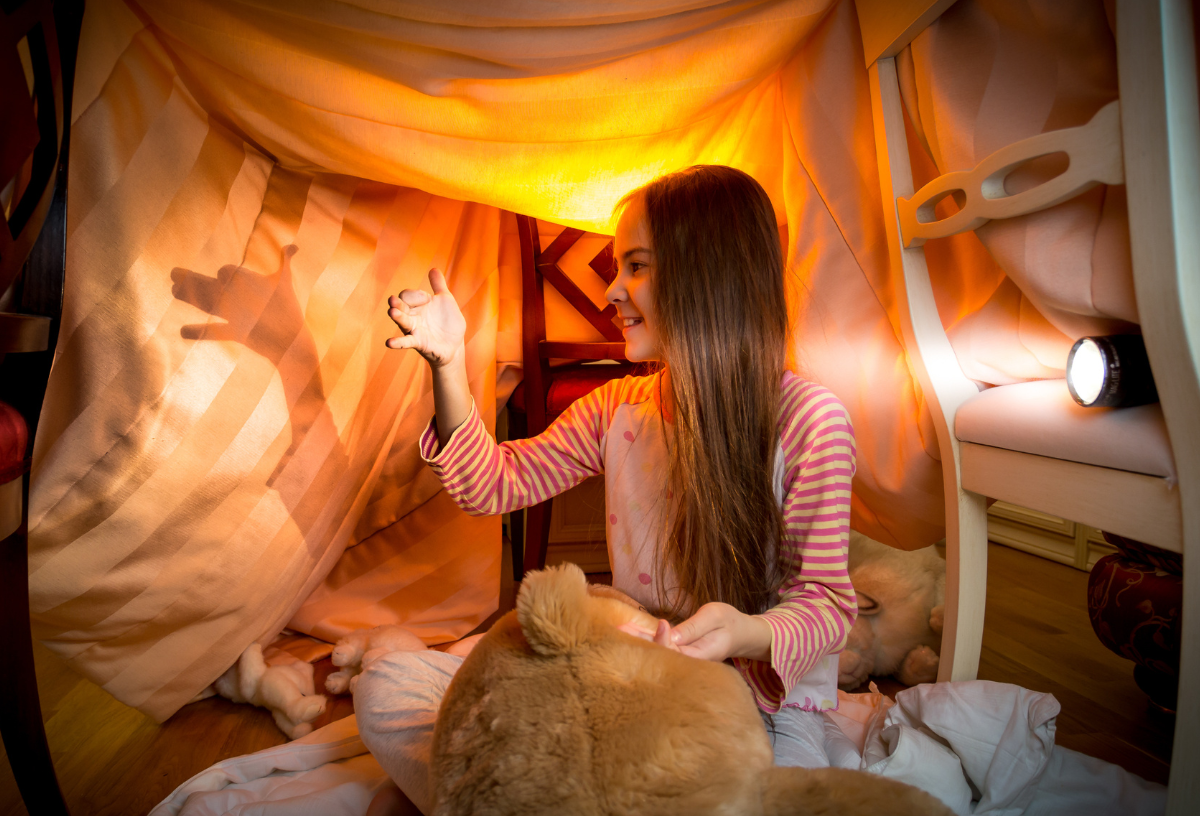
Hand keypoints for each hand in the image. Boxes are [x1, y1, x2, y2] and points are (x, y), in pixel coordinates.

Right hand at [386, 268, 466, 368]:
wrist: (455, 344)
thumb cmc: (447, 322)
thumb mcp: (445, 300)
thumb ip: (438, 285)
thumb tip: (433, 268)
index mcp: (417, 305)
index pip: (407, 295)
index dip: (416, 295)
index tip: (428, 299)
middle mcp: (412, 317)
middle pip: (400, 306)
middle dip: (397, 303)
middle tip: (393, 300)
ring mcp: (414, 330)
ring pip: (402, 321)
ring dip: (397, 316)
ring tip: (392, 312)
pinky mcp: (419, 343)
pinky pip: (406, 342)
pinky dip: (397, 343)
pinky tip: (389, 343)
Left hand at [618, 602, 771, 662]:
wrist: (740, 634)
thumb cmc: (728, 622)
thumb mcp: (714, 617)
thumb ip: (693, 627)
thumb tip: (671, 635)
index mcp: (702, 654)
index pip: (676, 653)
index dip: (664, 640)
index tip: (661, 624)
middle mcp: (690, 662)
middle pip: (661, 656)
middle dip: (641, 643)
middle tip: (620, 629)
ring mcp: (684, 661)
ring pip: (658, 654)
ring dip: (639, 642)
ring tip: (619, 631)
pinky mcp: (680, 654)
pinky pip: (661, 650)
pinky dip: (646, 641)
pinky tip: (631, 634)